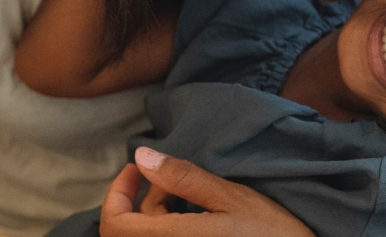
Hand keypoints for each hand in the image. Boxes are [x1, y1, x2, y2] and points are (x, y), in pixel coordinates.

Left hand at [100, 147, 315, 236]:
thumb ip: (183, 178)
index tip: (135, 168)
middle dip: (143, 197)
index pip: (115, 225)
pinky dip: (169, 226)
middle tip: (172, 176)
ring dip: (157, 212)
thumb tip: (142, 156)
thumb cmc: (270, 234)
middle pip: (129, 231)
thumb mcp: (229, 198)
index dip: (117, 192)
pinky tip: (193, 214)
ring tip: (188, 193)